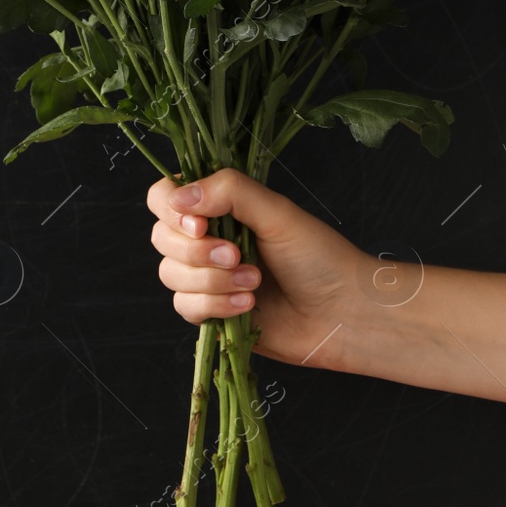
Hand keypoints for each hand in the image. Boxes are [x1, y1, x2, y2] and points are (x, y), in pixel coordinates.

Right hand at [145, 167, 372, 367]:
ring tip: (254, 282)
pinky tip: (247, 306)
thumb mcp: (277, 212)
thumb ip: (229, 191)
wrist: (344, 315)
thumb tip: (180, 196)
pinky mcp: (211, 311)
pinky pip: (185, 307)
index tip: (200, 223)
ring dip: (211, 281)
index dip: (171, 210)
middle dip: (197, 251)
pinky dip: (214, 305)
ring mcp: (206, 277)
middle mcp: (207, 239)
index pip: (164, 197)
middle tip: (237, 255)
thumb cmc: (320, 258)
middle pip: (161, 237)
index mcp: (219, 207)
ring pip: (170, 275)